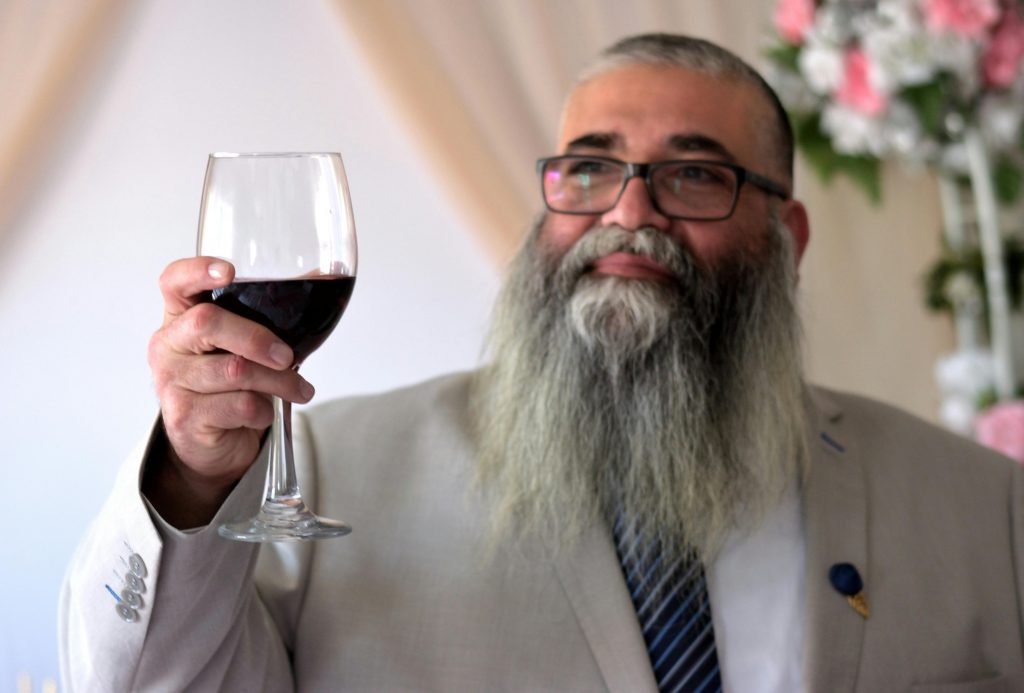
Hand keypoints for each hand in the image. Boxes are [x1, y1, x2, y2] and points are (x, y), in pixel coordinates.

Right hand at [143, 257, 314, 525]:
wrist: (209, 443)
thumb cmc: (228, 385)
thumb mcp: (241, 347)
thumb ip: (266, 318)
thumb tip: (319, 284)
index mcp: (180, 316)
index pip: (175, 281)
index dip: (198, 270)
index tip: (229, 271)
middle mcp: (168, 344)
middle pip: (207, 322)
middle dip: (258, 338)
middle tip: (287, 357)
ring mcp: (172, 381)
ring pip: (234, 370)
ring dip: (278, 382)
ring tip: (298, 389)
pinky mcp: (185, 416)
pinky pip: (239, 406)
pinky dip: (265, 410)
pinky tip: (265, 411)